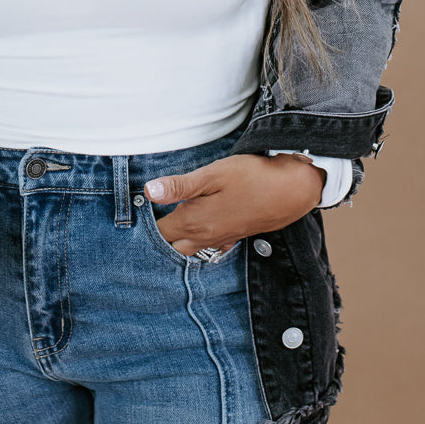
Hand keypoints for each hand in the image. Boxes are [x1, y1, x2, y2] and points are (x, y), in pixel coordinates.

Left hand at [144, 154, 325, 256]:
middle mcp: (205, 236)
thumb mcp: (212, 175)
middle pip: (171, 245)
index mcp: (195, 222)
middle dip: (156, 237)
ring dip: (176, 241)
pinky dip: (197, 243)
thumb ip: (179, 186)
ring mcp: (221, 239)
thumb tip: (149, 191)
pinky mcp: (233, 236)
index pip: (158, 232)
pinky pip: (209, 247)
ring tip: (164, 227)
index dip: (144, 224)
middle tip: (143, 223)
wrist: (291, 191)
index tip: (133, 214)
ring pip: (189, 249)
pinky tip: (195, 232)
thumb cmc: (251, 178)